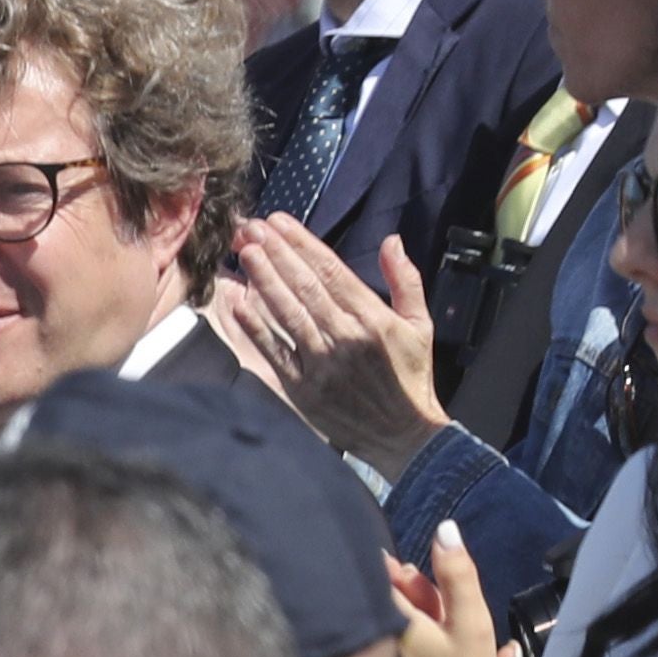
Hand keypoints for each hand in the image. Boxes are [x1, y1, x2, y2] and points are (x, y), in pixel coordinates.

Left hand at [210, 219, 457, 475]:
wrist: (402, 434)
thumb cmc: (411, 377)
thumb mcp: (420, 325)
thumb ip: (406, 281)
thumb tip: (391, 241)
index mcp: (373, 319)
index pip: (332, 271)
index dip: (302, 244)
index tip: (279, 222)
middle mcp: (345, 337)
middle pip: (304, 286)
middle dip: (276, 253)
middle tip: (250, 227)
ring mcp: (321, 362)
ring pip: (286, 312)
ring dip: (262, 280)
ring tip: (243, 252)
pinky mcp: (302, 387)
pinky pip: (272, 350)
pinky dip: (253, 325)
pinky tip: (237, 301)